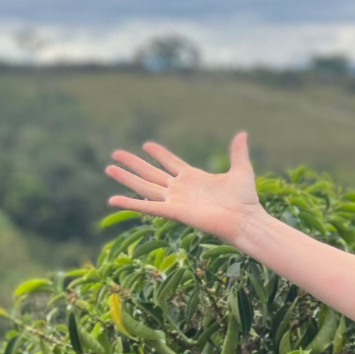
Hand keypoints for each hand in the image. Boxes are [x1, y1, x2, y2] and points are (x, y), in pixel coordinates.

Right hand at [105, 132, 265, 244]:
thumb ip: (238, 152)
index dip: (159, 154)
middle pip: (152, 173)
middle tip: (115, 153)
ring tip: (109, 168)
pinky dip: (130, 203)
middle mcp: (181, 189)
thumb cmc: (245, 199)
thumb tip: (242, 134)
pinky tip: (113, 199)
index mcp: (194, 178)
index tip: (146, 144)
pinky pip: (148, 207)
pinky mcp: (174, 211)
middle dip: (134, 164)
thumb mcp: (241, 170)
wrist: (245, 219)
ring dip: (126, 178)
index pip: (171, 162)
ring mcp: (176, 200)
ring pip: (145, 187)